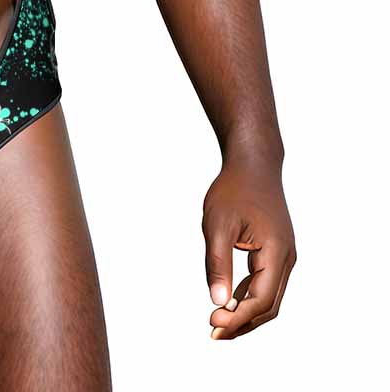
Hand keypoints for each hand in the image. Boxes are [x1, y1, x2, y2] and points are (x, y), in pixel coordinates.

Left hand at [202, 157, 295, 339]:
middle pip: (268, 306)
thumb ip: (218, 264)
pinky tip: (229, 302)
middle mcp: (286, 259)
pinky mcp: (275, 251)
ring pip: (268, 297)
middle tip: (213, 333)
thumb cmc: (234, 190)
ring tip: (219, 324)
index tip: (212, 324)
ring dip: (246, 313)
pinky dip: (248, 296)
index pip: (260, 300)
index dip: (238, 318)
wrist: (253, 164)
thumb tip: (218, 302)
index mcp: (276, 253)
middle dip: (242, 323)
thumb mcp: (218, 225)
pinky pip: (265, 282)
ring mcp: (283, 256)